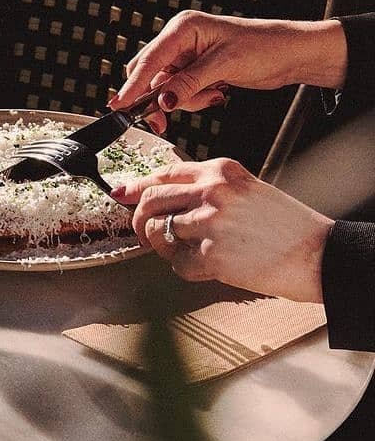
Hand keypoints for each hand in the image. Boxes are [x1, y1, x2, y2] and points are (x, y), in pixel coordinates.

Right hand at [111, 12, 346, 121]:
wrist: (292, 53)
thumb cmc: (264, 46)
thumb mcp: (223, 66)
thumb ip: (188, 83)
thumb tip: (161, 100)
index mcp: (183, 28)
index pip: (149, 60)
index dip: (133, 85)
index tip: (120, 105)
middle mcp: (181, 39)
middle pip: (151, 73)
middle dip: (158, 96)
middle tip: (163, 119)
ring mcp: (189, 54)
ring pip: (166, 86)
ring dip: (184, 99)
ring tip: (213, 95)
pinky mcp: (198, 68)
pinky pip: (181, 89)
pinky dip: (194, 99)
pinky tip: (217, 93)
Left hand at [112, 158, 332, 300]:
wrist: (318, 254)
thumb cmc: (285, 226)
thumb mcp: (248, 189)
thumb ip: (210, 189)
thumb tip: (166, 197)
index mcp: (221, 171)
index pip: (165, 172)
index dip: (137, 185)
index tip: (122, 194)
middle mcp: (212, 192)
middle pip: (151, 200)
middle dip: (139, 220)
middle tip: (144, 233)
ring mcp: (210, 223)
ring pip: (158, 232)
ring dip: (164, 247)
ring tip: (185, 251)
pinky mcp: (212, 255)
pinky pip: (178, 264)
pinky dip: (186, 269)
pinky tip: (206, 266)